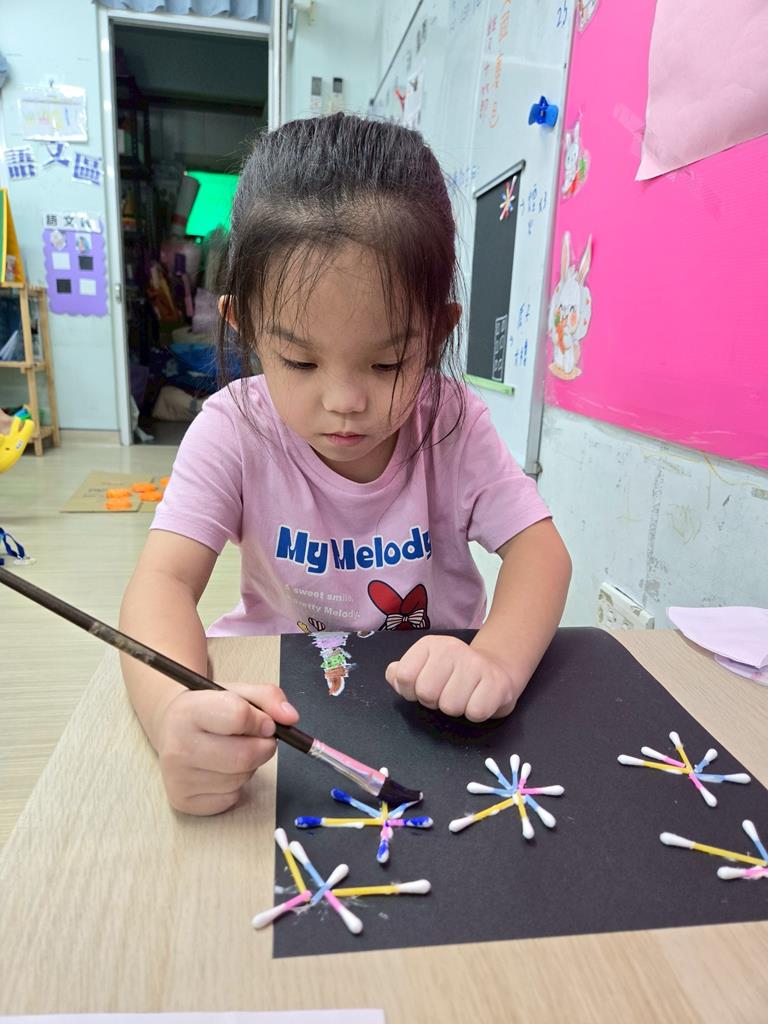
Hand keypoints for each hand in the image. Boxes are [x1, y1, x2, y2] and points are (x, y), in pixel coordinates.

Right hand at [154, 683, 298, 814]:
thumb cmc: (208, 710)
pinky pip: (231, 798)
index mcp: (189, 710)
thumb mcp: (236, 692)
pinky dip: (236, 786)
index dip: (262, 720)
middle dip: (264, 747)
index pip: (238, 716)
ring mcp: (178, 777)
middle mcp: (177, 746)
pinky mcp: (183, 801)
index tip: (266, 723)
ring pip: (240, 779)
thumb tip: (291, 718)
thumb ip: (268, 698)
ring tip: (233, 751)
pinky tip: (221, 769)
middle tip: (261, 740)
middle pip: (244, 756)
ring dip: (250, 766)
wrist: (170, 728)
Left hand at [384, 635, 518, 721]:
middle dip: (434, 702)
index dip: (411, 692)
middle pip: (426, 694)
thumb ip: (403, 673)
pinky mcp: (496, 682)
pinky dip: (475, 714)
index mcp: (429, 644)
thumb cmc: (454, 674)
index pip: (403, 676)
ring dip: (456, 709)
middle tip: (447, 693)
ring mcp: (475, 663)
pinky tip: (479, 700)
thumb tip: (393, 674)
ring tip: (464, 696)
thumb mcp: (424, 668)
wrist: (497, 670)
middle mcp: (451, 648)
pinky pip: (475, 713)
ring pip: (450, 706)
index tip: (425, 687)